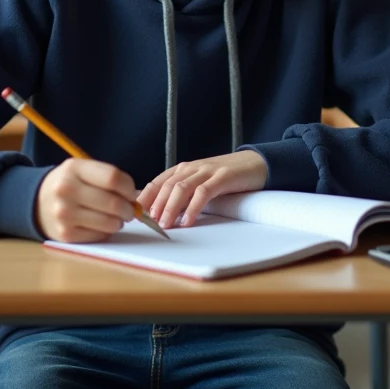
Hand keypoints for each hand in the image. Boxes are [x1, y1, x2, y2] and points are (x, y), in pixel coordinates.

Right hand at [35, 159, 136, 242]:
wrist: (37, 202)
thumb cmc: (69, 184)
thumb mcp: (83, 171)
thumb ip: (109, 179)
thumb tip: (136, 197)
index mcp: (74, 168)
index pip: (112, 178)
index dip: (129, 187)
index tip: (131, 193)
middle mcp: (66, 190)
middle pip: (113, 203)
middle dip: (129, 209)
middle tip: (130, 210)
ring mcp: (64, 214)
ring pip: (109, 222)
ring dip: (118, 222)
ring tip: (114, 217)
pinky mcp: (65, 234)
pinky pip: (99, 235)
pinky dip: (105, 232)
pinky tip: (99, 225)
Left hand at [137, 150, 267, 229]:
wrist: (255, 164)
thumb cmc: (225, 178)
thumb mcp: (200, 183)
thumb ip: (183, 194)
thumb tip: (161, 215)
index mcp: (182, 169)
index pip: (157, 183)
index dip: (144, 198)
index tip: (134, 215)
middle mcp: (191, 167)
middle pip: (166, 186)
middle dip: (154, 205)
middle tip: (147, 223)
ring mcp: (207, 171)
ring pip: (181, 188)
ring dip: (170, 208)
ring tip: (164, 225)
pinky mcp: (222, 177)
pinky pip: (203, 193)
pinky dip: (193, 208)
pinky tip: (187, 221)